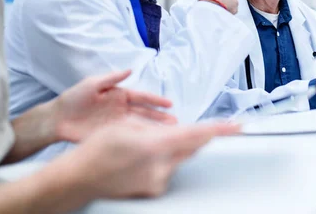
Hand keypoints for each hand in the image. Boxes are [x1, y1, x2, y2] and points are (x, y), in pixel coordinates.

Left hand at [52, 70, 176, 142]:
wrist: (57, 119)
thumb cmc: (73, 98)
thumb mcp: (92, 84)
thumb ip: (111, 79)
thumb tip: (130, 69)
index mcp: (120, 95)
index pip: (142, 98)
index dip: (156, 101)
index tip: (170, 104)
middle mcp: (122, 110)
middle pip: (145, 113)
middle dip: (161, 118)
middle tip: (176, 123)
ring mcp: (118, 124)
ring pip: (140, 126)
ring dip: (154, 129)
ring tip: (169, 133)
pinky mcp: (111, 136)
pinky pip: (129, 138)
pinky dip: (141, 140)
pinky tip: (151, 143)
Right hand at [63, 118, 240, 198]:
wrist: (79, 178)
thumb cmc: (97, 149)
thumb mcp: (127, 125)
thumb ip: (156, 127)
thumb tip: (174, 130)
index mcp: (155, 146)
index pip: (197, 136)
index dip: (220, 130)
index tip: (237, 126)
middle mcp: (160, 167)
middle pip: (190, 147)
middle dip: (190, 137)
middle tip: (175, 130)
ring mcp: (157, 182)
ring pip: (177, 158)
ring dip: (169, 149)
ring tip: (140, 147)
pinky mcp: (153, 190)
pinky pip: (166, 170)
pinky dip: (160, 161)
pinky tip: (138, 159)